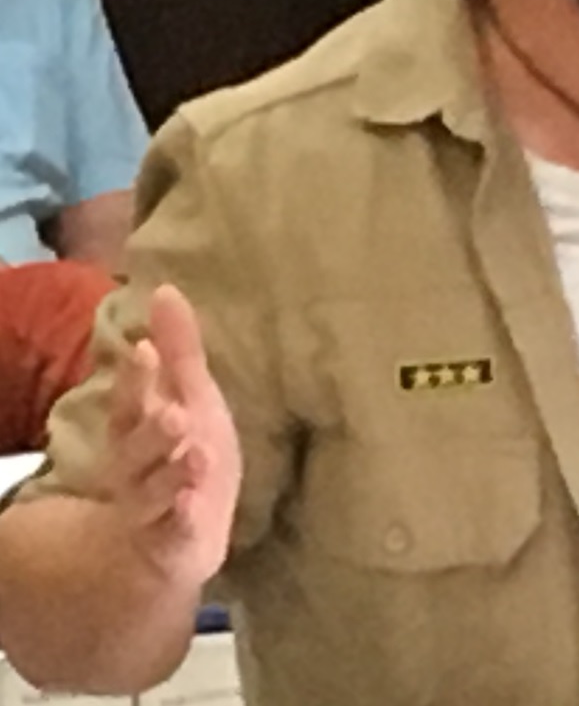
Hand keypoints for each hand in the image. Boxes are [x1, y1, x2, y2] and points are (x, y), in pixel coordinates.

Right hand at [104, 284, 241, 586]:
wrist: (184, 536)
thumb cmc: (185, 452)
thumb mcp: (191, 396)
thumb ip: (179, 349)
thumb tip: (166, 289)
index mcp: (138, 430)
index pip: (130, 402)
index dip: (136, 379)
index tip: (145, 350)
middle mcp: (136, 468)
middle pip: (136, 448)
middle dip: (152, 430)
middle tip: (174, 412)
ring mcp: (151, 508)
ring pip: (152, 491)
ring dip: (171, 473)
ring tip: (195, 455)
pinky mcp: (173, 540)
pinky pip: (172, 532)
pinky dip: (179, 518)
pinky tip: (191, 505)